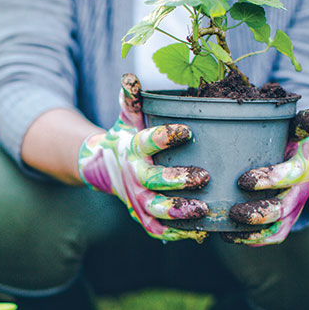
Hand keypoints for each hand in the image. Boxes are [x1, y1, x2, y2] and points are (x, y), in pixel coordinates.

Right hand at [78, 74, 209, 241]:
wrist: (104, 168)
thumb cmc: (127, 137)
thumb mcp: (128, 117)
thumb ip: (133, 99)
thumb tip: (130, 76)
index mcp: (134, 148)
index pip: (148, 141)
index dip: (166, 137)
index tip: (187, 130)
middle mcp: (135, 176)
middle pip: (153, 181)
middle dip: (177, 180)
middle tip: (203, 176)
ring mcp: (138, 199)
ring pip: (157, 209)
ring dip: (179, 211)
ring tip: (204, 208)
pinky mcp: (143, 216)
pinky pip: (158, 229)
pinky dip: (177, 233)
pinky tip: (200, 232)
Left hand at [222, 110, 308, 246]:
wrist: (301, 160)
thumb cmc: (287, 140)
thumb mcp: (293, 128)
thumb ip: (298, 123)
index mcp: (301, 165)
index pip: (291, 175)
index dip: (270, 179)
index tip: (242, 181)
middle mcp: (299, 191)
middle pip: (283, 208)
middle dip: (259, 213)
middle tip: (233, 212)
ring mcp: (292, 210)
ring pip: (277, 228)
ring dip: (253, 231)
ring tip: (228, 227)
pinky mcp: (284, 223)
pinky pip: (271, 238)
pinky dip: (251, 240)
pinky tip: (228, 236)